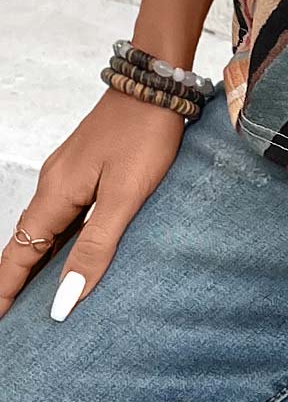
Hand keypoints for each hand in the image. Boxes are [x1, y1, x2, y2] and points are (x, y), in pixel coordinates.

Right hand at [0, 88, 185, 321]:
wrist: (158, 82)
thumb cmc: (145, 133)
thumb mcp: (126, 195)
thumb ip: (95, 246)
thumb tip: (63, 301)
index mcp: (56, 194)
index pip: (18, 255)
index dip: (5, 291)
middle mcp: (53, 183)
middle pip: (25, 244)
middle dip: (15, 282)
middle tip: (12, 319)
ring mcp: (68, 172)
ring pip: (43, 228)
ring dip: (35, 263)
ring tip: (34, 299)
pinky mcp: (85, 165)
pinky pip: (61, 212)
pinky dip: (56, 240)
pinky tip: (67, 253)